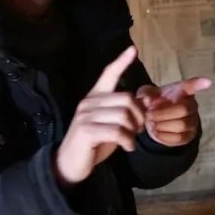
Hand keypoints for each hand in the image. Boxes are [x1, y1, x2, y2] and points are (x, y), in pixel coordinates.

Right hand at [54, 46, 145, 186]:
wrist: (70, 164)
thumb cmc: (94, 143)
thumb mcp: (111, 124)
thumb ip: (123, 112)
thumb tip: (144, 102)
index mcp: (95, 97)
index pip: (108, 74)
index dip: (121, 61)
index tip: (133, 49)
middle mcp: (89, 102)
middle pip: (127, 98)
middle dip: (139, 116)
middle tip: (138, 130)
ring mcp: (86, 115)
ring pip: (124, 115)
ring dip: (134, 131)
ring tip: (131, 139)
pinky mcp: (86, 131)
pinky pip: (117, 131)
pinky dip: (128, 141)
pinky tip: (128, 147)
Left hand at [136, 76, 211, 146]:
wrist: (154, 121)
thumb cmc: (154, 103)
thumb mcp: (146, 95)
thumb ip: (145, 94)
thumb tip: (147, 99)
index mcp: (181, 91)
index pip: (191, 86)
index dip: (199, 84)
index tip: (208, 82)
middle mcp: (191, 105)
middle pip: (184, 109)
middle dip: (163, 113)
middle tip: (149, 114)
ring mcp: (192, 121)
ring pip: (181, 125)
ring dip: (162, 125)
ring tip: (151, 124)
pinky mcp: (188, 136)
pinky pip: (179, 137)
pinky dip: (164, 136)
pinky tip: (156, 131)